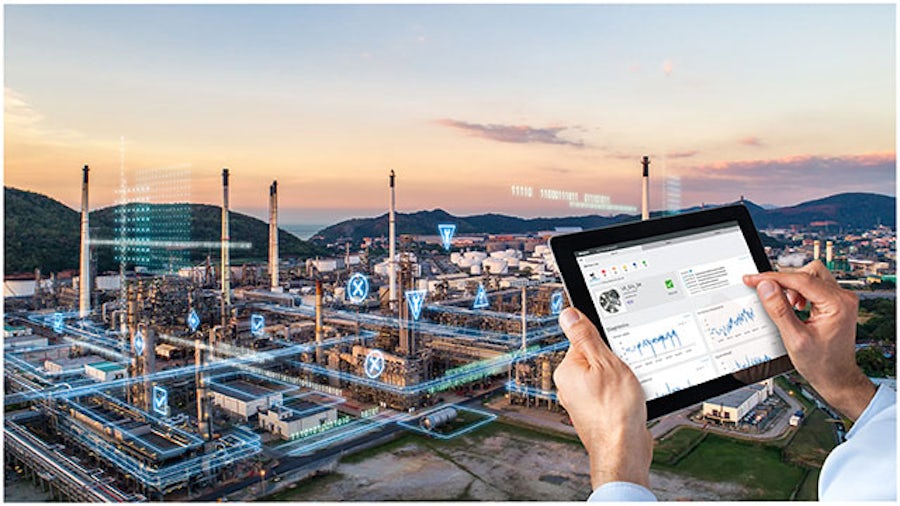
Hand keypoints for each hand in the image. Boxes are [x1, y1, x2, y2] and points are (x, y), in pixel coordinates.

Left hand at [553, 307, 651, 488]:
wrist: (624, 451)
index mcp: (567, 370)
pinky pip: (610, 394)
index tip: (617, 348)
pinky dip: (623, 394)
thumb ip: (586, 337)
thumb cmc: (616, 411)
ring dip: (621, 378)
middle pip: (595, 358)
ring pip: (605, 377)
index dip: (605, 342)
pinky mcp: (596, 414)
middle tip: (626, 371)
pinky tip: (632, 400)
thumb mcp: (605, 363)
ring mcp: (582, 402)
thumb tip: (568, 313)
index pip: (583, 340)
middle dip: (614, 361)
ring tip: (630, 389)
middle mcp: (570, 386)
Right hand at [743, 260, 874, 419]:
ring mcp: (841, 299)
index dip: (772, 278)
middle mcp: (843, 297)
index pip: (801, 280)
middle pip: (808, 272)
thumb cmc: (821, 363)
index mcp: (838, 304)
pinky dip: (800, 291)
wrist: (836, 377)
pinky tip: (795, 307)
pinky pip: (814, 285)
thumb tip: (766, 286)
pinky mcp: (836, 302)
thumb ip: (779, 310)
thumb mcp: (794, 338)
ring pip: (811, 276)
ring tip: (788, 305)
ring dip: (793, 286)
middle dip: (785, 281)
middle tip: (769, 294)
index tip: (752, 279)